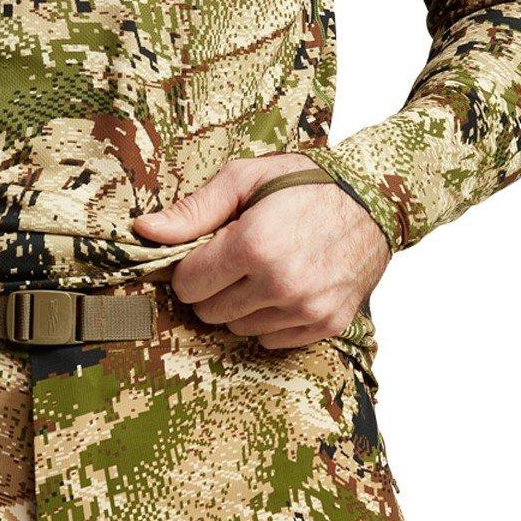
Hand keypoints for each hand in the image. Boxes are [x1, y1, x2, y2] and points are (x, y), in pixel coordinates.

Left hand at [132, 154, 389, 348]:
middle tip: (238, 262)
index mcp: (253, 246)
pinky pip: (271, 341)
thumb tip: (144, 230)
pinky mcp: (326, 325)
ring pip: (238, 330)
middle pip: (209, 313)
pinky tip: (286, 290)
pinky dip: (271, 321)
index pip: (188, 285)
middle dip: (214, 289)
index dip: (192, 268)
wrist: (377, 199)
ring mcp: (306, 309)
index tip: (209, 253)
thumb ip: (192, 211)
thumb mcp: (244, 179)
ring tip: (265, 272)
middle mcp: (280, 284)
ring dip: (242, 306)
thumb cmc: (305, 184)